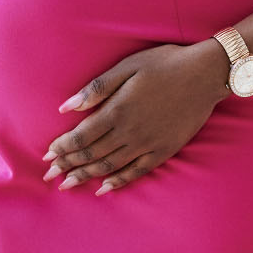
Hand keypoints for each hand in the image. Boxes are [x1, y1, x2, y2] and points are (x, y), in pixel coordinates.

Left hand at [42, 41, 229, 194]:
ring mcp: (147, 144)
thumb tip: (66, 107)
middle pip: (92, 154)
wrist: (206, 74)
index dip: (62, 147)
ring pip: (110, 165)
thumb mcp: (128, 66)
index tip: (47, 155)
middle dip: (68, 165)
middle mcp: (130, 132)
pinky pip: (136, 172)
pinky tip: (104, 188)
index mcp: (118, 110)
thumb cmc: (165, 64)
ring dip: (86, 176)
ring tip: (68, 184)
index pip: (82, 135)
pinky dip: (118, 182)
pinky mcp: (164, 150)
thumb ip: (97, 88)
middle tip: (49, 176)